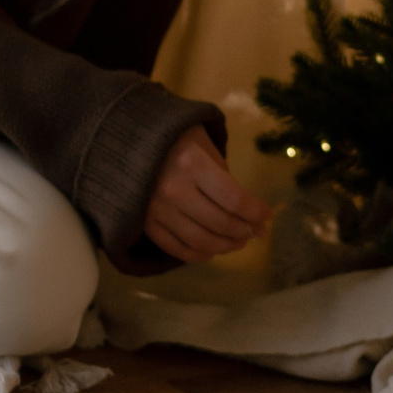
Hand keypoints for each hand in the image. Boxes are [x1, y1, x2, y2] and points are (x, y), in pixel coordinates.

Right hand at [143, 128, 271, 263]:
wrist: (125, 138)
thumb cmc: (173, 136)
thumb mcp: (203, 144)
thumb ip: (222, 175)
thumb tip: (244, 210)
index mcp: (192, 164)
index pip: (234, 200)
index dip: (256, 212)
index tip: (267, 215)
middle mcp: (174, 191)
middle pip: (220, 223)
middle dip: (245, 231)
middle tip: (257, 231)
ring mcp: (157, 210)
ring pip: (200, 242)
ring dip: (226, 246)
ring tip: (239, 242)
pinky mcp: (145, 223)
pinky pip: (175, 248)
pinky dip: (198, 255)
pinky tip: (212, 251)